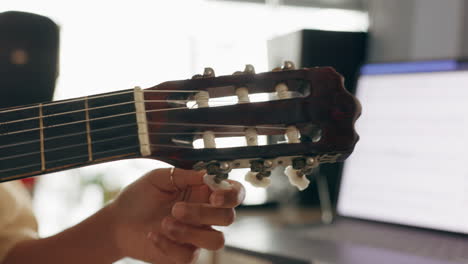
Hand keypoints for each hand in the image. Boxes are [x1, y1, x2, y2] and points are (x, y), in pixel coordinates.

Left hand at [108, 168, 244, 262]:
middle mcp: (205, 215)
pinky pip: (191, 256)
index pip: (234, 194)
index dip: (231, 195)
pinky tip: (153, 234)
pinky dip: (170, 245)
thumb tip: (208, 174)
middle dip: (203, 213)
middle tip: (177, 209)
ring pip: (217, 241)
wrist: (117, 222)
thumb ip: (184, 175)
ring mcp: (196, 237)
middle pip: (228, 218)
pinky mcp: (184, 255)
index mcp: (203, 193)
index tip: (214, 195)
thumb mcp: (159, 178)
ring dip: (191, 232)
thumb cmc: (139, 197)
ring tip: (165, 223)